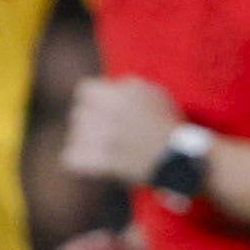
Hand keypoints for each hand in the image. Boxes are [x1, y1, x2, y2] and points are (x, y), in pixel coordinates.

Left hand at [60, 76, 182, 183]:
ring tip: (99, 146)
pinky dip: (78, 159)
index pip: (84, 90)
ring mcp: (100, 140)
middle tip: (105, 130)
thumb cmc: (167, 122)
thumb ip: (126, 85)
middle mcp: (104, 116)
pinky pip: (71, 158)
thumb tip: (110, 86)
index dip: (93, 99)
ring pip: (73, 136)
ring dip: (84, 140)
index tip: (102, 107)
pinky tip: (90, 160)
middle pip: (78, 114)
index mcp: (115, 96)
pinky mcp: (101, 163)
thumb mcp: (152, 92)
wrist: (178, 156)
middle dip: (89, 121)